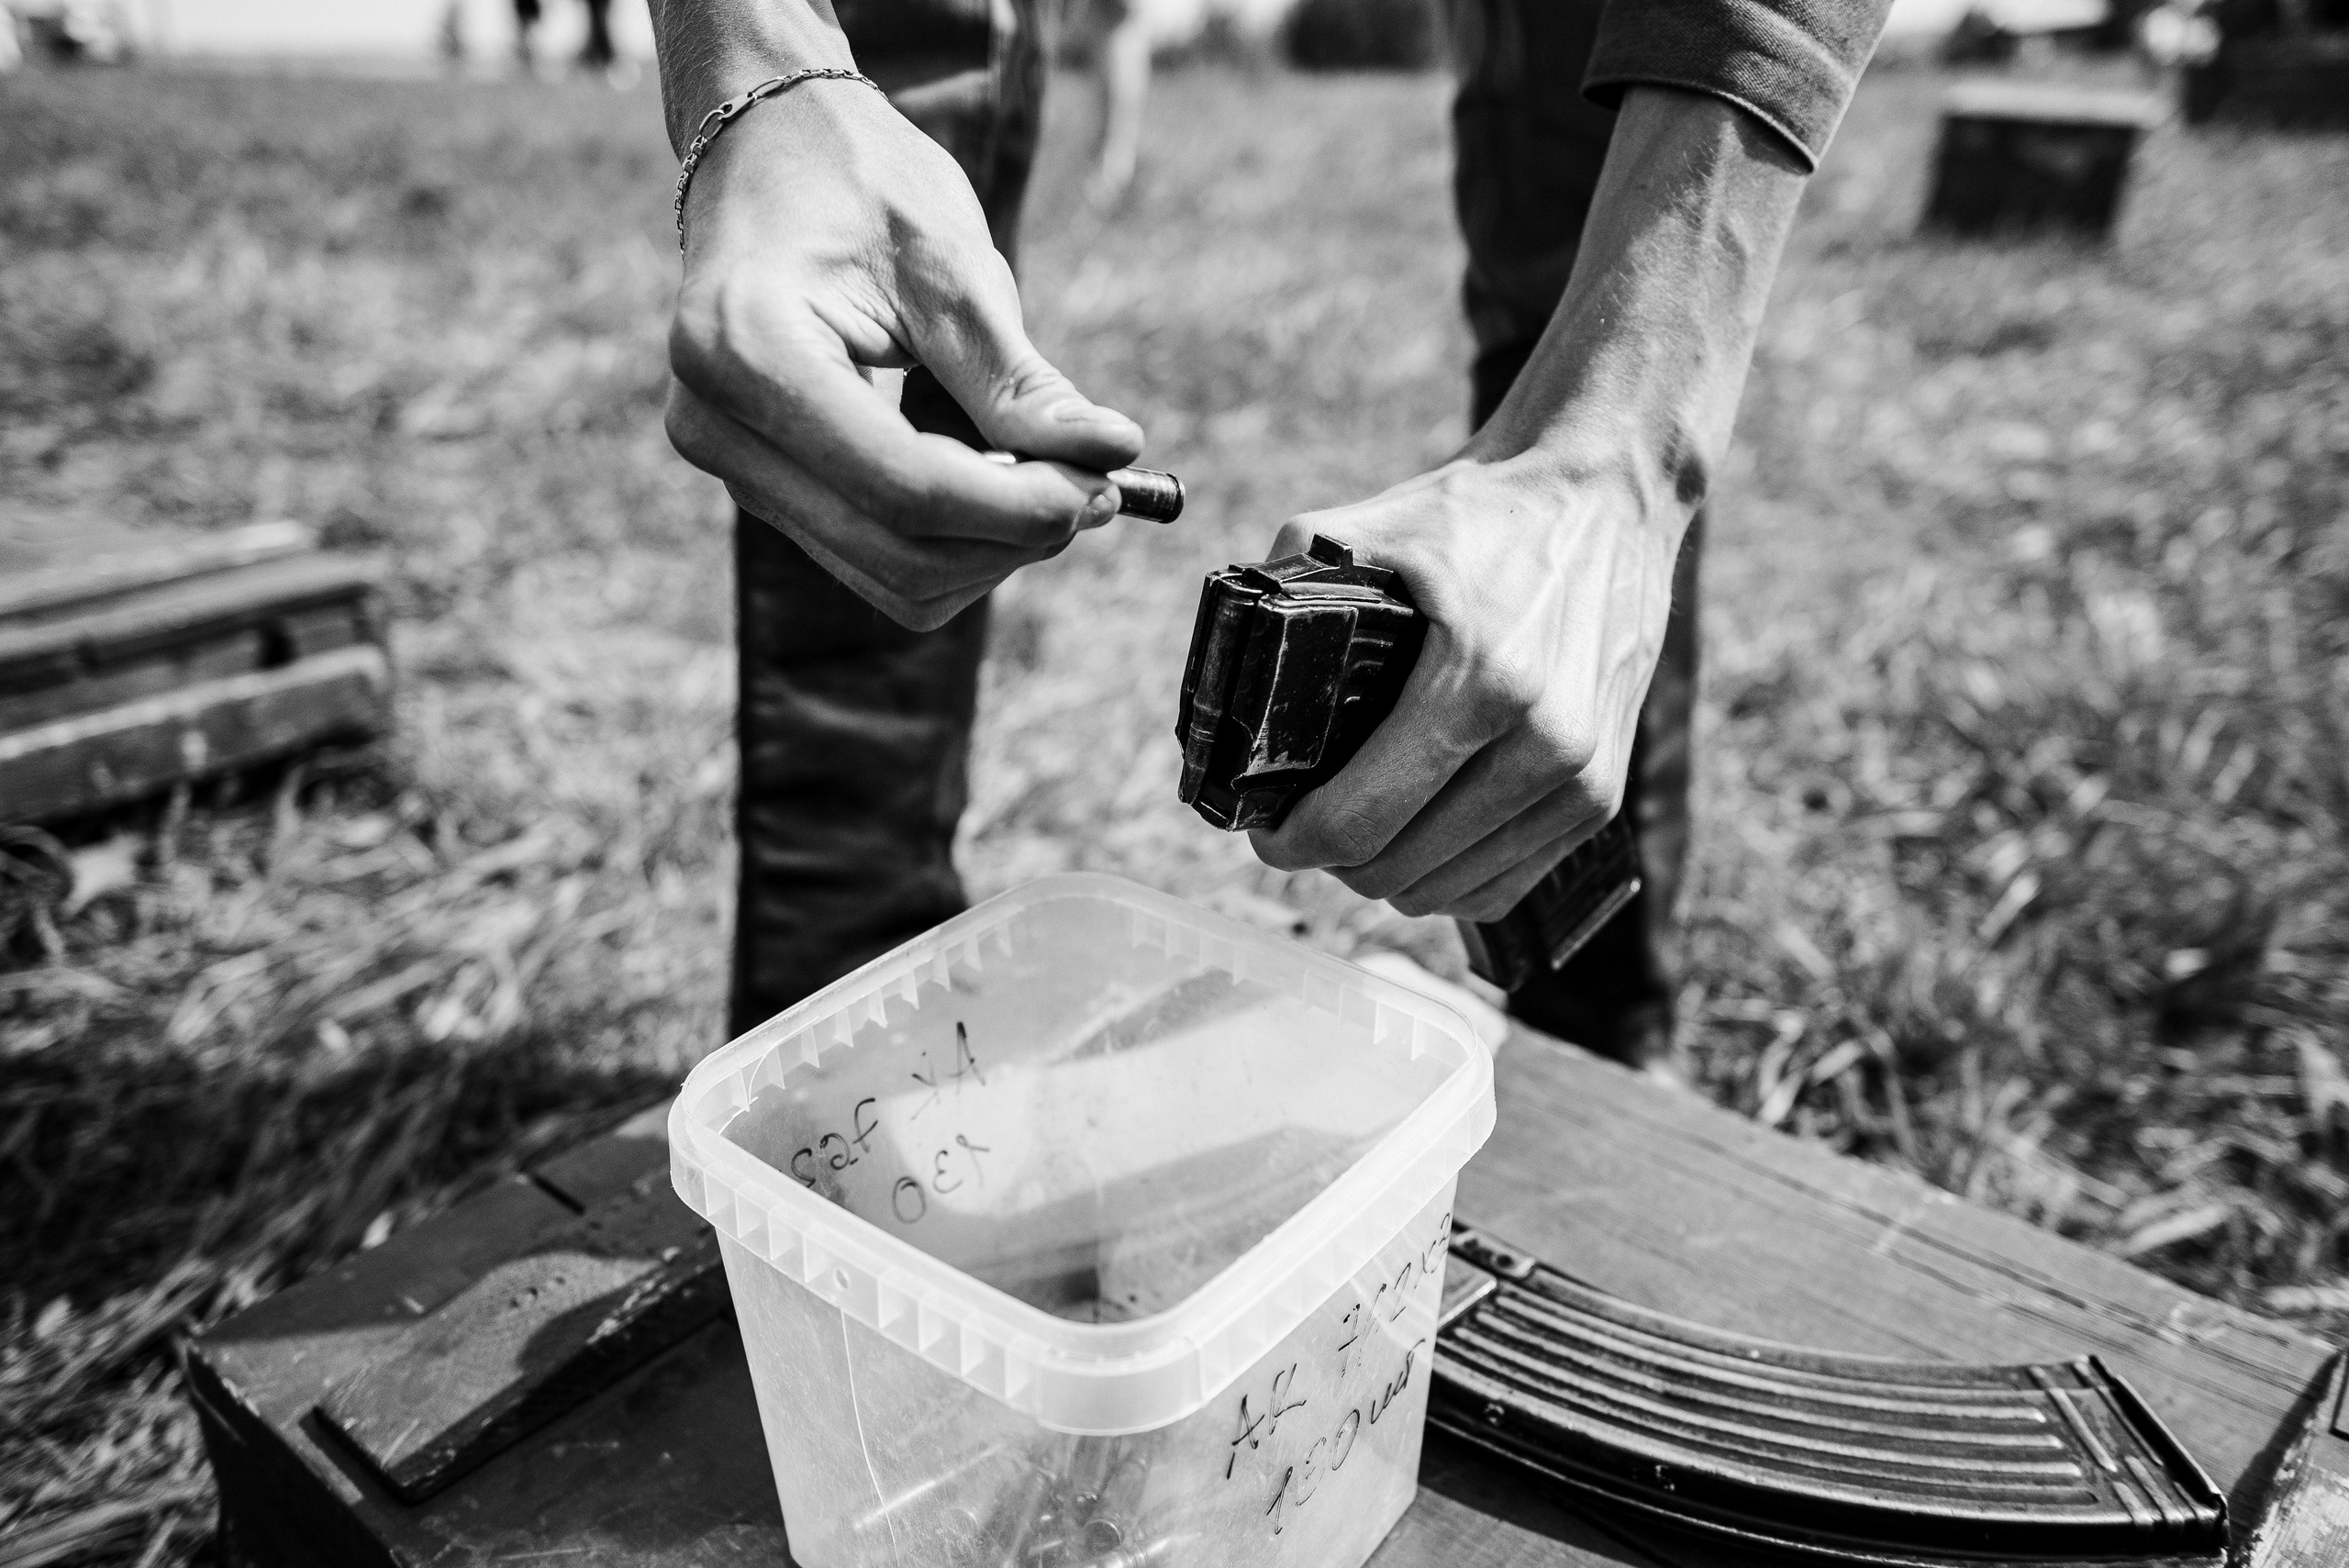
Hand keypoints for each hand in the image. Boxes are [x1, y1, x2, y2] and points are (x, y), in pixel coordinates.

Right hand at [664, 79, 1144, 628]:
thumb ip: (1020, 381)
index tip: (1105, 485)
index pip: (905, 487)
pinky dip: (951, 535)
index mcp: (747, 351)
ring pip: (890, 577)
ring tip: (1037, 460)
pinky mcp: (757, 484)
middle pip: (899, 553)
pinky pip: (872, 557)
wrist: (768, 147)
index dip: (1020, 507)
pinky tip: (981, 463)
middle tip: (1097, 486)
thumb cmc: (858, 181)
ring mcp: (727, 465)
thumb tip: (1112, 454)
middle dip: (1012, 535)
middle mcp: (714, 425)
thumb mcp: (952, 266)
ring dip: (987, 545)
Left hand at [1250, 86, 1808, 924]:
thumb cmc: (1483, 501)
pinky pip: (1517, 871)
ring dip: (1394, 881)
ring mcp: (1582, 768)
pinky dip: (1460, 878)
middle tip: (1292, 834)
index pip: (1358, 815)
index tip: (1262, 827)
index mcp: (1470, 678)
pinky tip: (1424, 849)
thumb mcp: (1372, 521)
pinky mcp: (1608, 779)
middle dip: (1331, 862)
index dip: (1291, 840)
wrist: (1621, 487)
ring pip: (1459, 883)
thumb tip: (1223, 640)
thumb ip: (1295, 577)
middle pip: (1401, 866)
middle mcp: (1535, 737)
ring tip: (1352, 842)